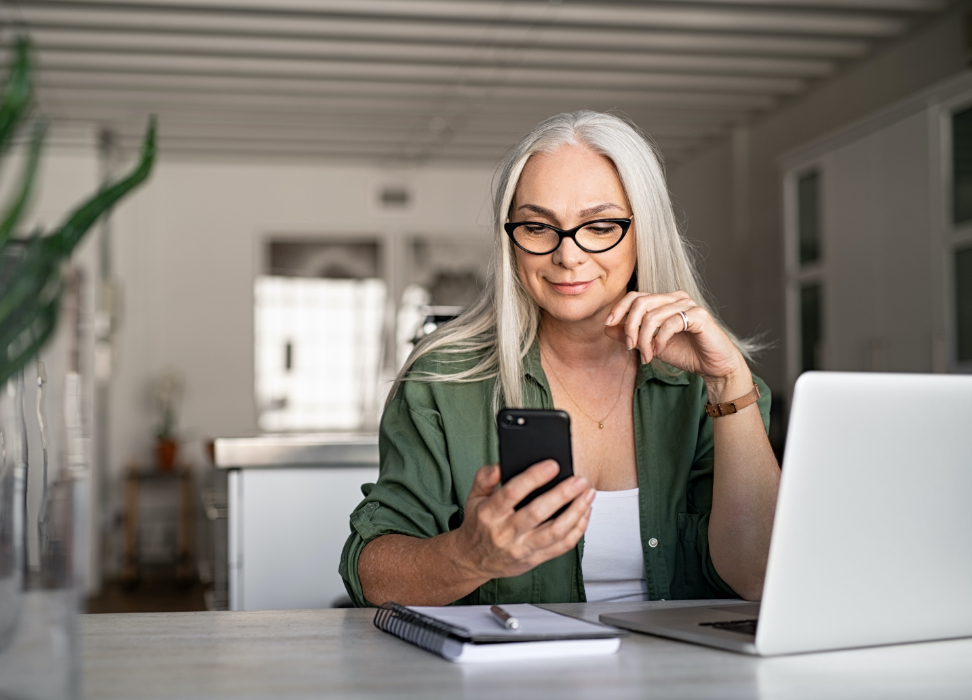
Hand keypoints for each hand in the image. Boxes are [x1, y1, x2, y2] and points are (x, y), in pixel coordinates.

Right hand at [453, 461, 594, 580]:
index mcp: (489, 513)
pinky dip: (577, 529)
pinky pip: (561, 546)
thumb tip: (501, 464)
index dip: (534, 478)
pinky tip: (585, 513)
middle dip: (562, 494)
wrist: (473, 560)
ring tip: (588, 494)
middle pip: (537, 512)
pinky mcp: (534, 559)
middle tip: (579, 480)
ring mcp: (521, 548)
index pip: (512, 493)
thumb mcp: (473, 497)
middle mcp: (505, 533)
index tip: (552, 465)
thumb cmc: (478, 524)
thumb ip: (485, 477)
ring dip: (575, 512)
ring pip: (554, 532)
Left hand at [604, 291, 750, 401]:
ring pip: (653, 315)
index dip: (619, 308)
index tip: (608, 324)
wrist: (713, 366)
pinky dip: (660, 340)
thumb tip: (607, 327)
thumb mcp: (651, 345)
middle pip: (641, 302)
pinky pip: (670, 324)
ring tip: (647, 355)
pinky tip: (660, 351)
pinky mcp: (699, 316)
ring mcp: (689, 305)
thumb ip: (631, 335)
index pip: (635, 295)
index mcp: (664, 301)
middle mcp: (676, 298)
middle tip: (630, 347)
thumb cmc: (685, 353)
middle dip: (630, 326)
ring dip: (645, 339)